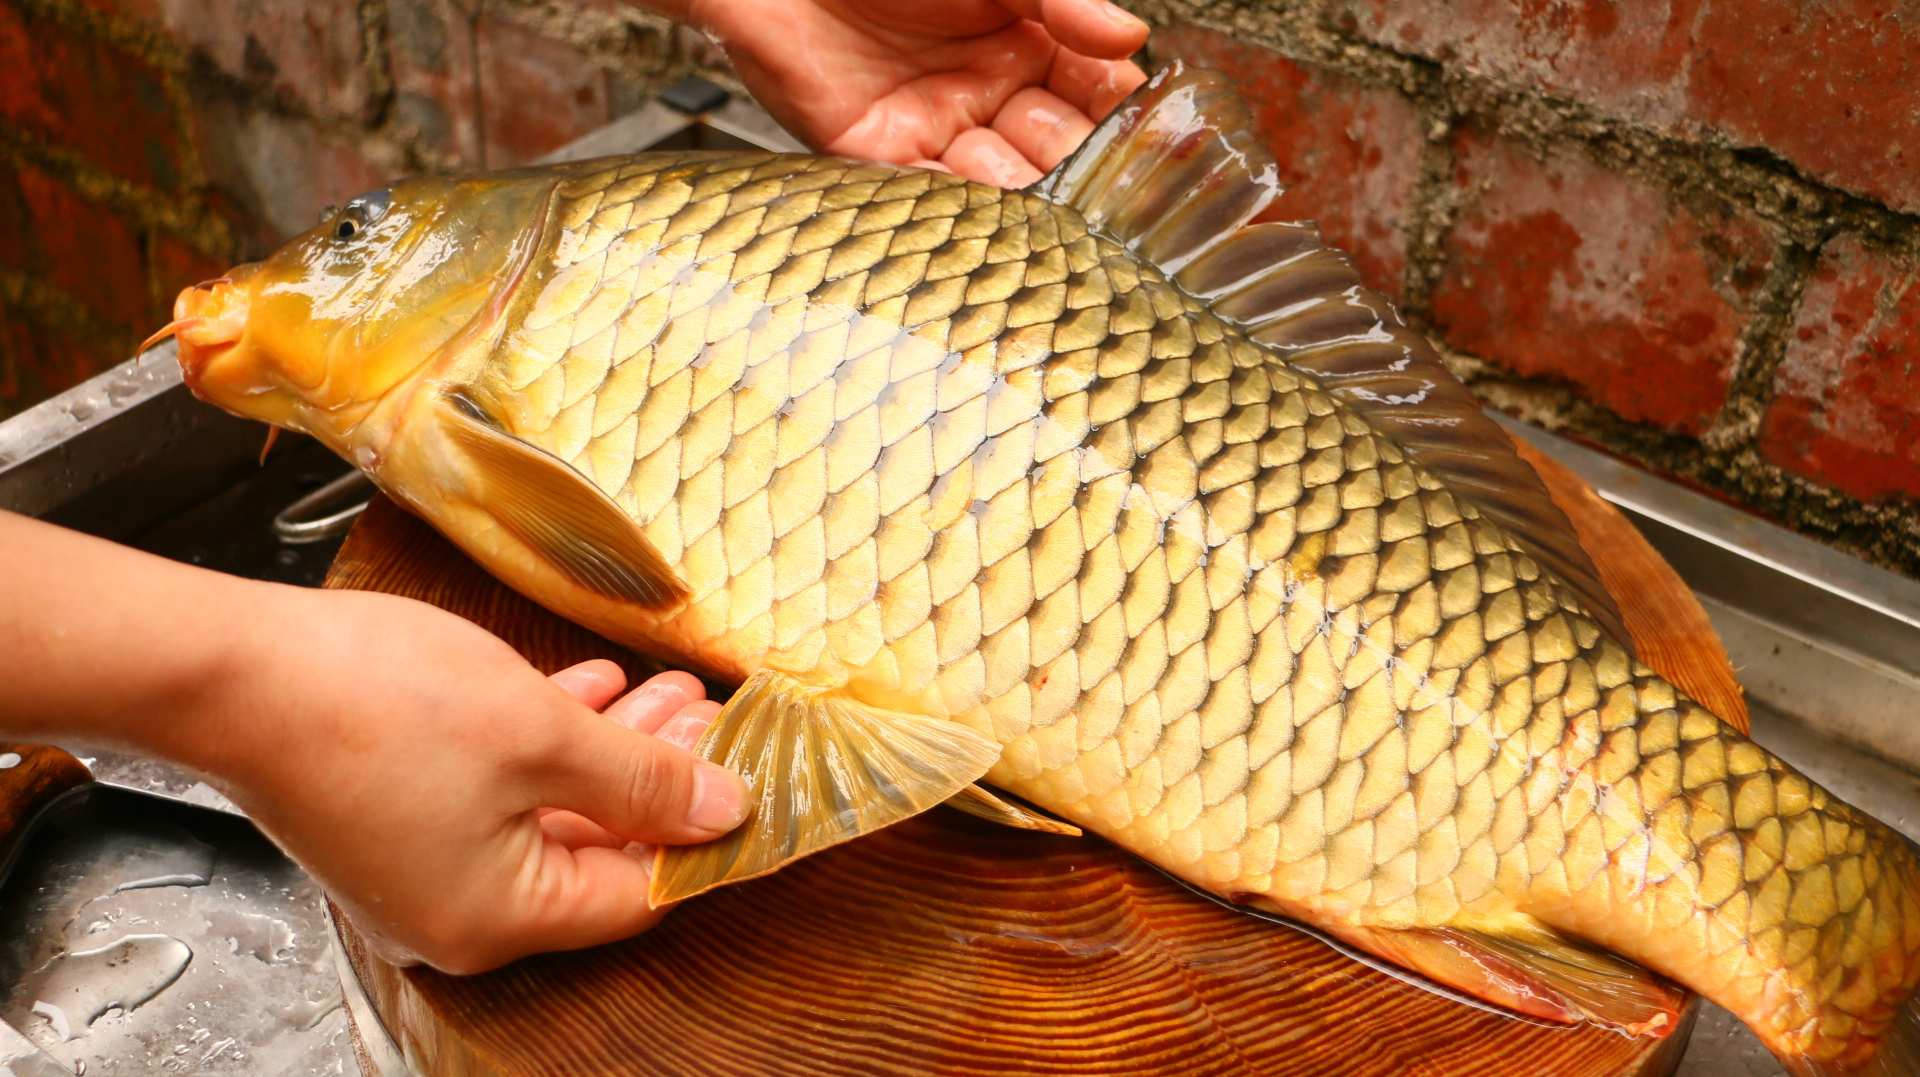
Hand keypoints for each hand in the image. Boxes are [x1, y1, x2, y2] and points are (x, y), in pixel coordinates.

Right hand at [0, 510, 748, 974]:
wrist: (230, 670)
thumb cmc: (374, 705)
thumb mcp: (543, 735)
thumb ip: (644, 778)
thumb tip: (725, 812)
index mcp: (500, 917)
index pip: (635, 892)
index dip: (701, 832)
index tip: (747, 775)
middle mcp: (459, 912)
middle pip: (596, 847)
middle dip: (662, 774)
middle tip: (713, 714)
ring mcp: (423, 867)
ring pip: (552, 809)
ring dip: (612, 747)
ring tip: (668, 689)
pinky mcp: (397, 817)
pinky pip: (498, 789)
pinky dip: (549, 740)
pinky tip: (591, 687)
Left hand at [678, 0, 1148, 185]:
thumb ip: (1063, 1)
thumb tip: (1133, 38)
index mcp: (1026, 40)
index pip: (1096, 90)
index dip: (1127, 116)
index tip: (1164, 141)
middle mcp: (986, 90)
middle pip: (1057, 145)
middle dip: (1087, 167)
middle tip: (1119, 191)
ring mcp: (936, 125)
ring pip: (1004, 179)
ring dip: (1036, 197)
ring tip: (1067, 214)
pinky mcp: (877, 153)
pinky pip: (931, 192)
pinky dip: (965, 207)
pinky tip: (998, 217)